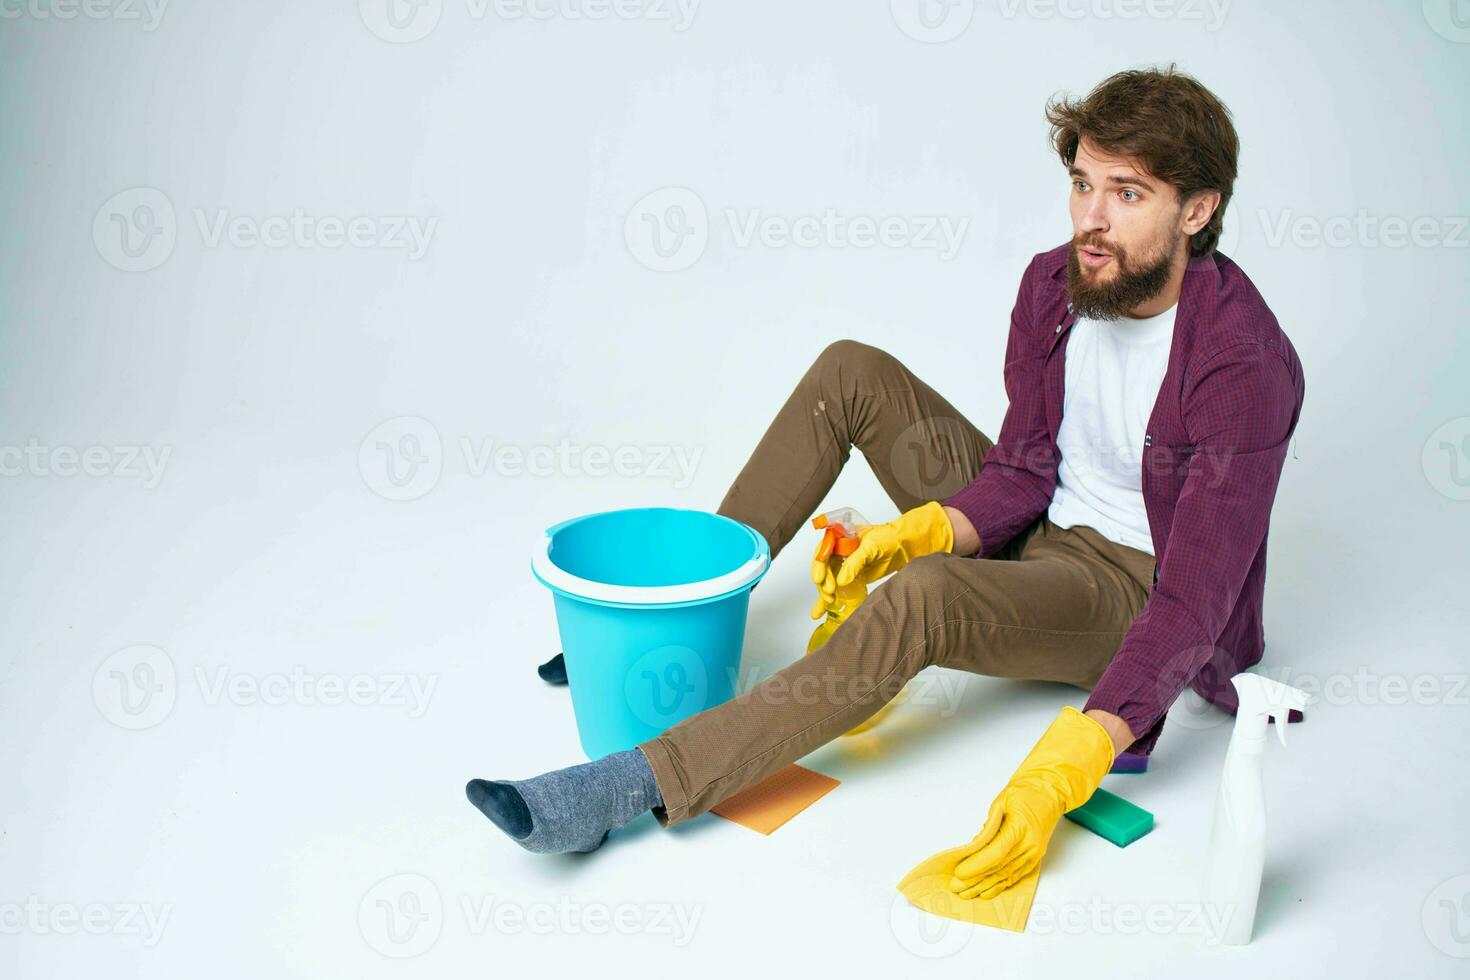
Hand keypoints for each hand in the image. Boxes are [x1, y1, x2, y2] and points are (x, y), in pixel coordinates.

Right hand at [811, 500, 954, 605]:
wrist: (905, 545)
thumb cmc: (889, 538)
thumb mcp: (871, 546)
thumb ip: (855, 562)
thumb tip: (841, 580)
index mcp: (840, 539)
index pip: (822, 552)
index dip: (819, 565)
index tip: (820, 579)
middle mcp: (839, 552)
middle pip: (823, 568)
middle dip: (823, 582)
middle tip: (830, 592)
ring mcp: (845, 566)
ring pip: (828, 581)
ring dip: (825, 593)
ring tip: (828, 602)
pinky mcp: (853, 579)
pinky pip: (838, 590)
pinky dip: (830, 602)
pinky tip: (820, 612)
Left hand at [944, 707, 1114, 899]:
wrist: (1049, 793)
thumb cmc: (1025, 793)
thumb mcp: (1001, 802)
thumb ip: (988, 827)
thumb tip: (974, 846)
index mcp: (1021, 828)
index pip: (996, 853)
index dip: (977, 865)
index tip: (960, 873)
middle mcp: (1030, 845)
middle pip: (999, 868)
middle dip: (976, 880)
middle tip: (957, 887)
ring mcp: (1034, 854)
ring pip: (1006, 875)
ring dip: (985, 886)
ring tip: (967, 893)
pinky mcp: (1034, 858)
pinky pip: (1016, 875)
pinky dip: (1000, 885)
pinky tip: (987, 891)